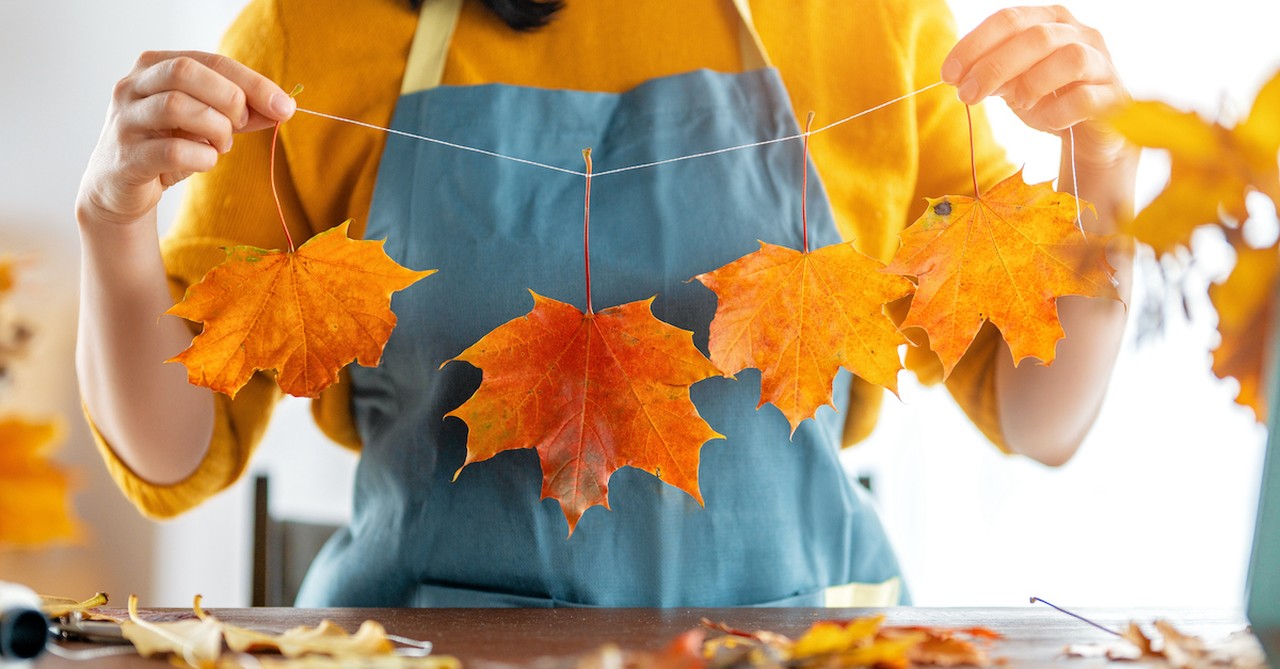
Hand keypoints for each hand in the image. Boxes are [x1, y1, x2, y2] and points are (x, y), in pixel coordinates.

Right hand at [77, 51, 295, 228]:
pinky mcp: (126, 157)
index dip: (253, 83)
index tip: (285, 106)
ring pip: (176, 106)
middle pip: (186, 72)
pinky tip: (205, 161)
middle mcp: (132, 86)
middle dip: (228, 99)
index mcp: (155, 66)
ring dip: (215, 129)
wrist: (120, 188)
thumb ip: (241, 112)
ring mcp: (125, 120)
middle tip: (240, 124)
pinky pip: (173, 151)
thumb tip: (283, 107)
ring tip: (220, 146)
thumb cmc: (166, 146)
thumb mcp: (207, 124)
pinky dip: (202, 158)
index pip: (211, 61)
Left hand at [942, 5, 1129, 167]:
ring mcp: (1102, 62)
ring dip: (1032, 83)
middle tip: (967, 95)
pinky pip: (1085, 98)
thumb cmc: (1047, 99)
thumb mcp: (1012, 83)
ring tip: (1017, 103)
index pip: (1009, 19)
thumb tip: (960, 76)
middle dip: (994, 66)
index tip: (949, 74)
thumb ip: (990, 73)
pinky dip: (1057, 111)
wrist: (1087, 134)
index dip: (974, 45)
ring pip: (1070, 58)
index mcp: (1050, 21)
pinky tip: (1044, 120)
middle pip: (1036, 36)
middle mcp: (1080, 33)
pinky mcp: (1114, 97)